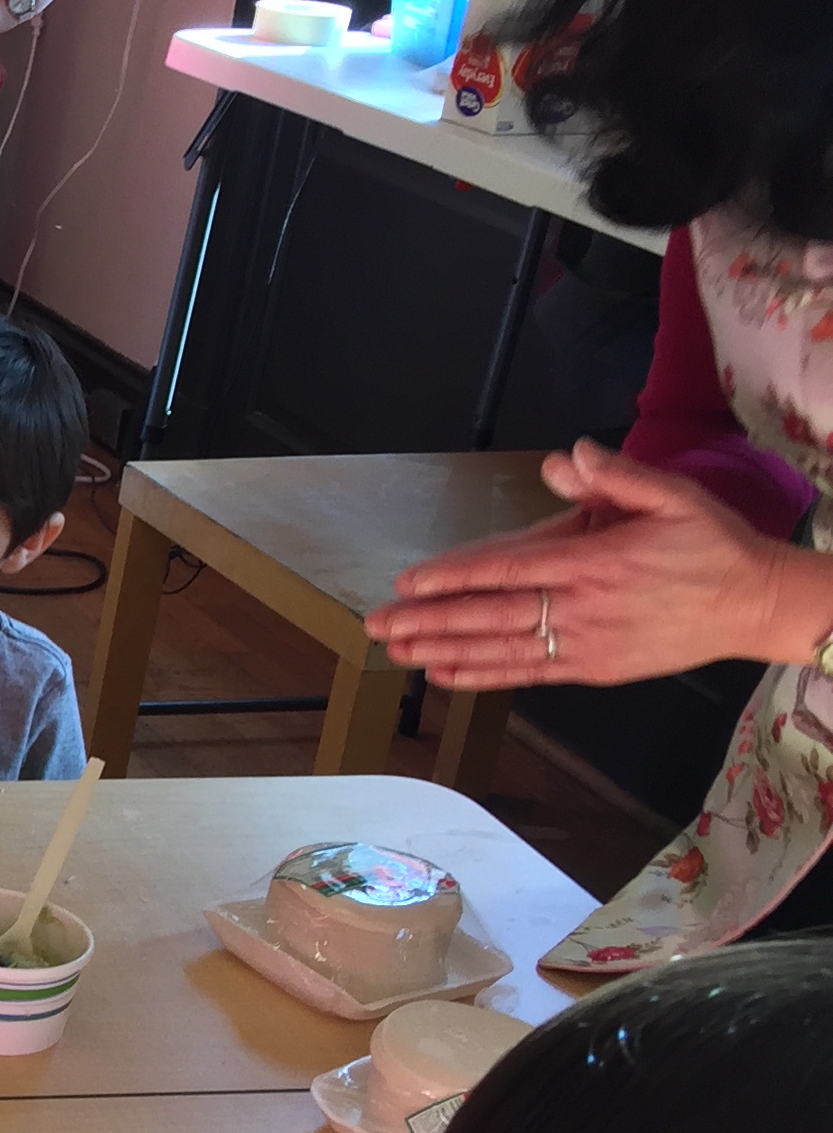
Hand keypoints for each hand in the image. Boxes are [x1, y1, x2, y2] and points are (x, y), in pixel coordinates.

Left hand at [366, 439, 802, 691]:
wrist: (754, 605)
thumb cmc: (712, 545)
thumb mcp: (673, 496)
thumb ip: (616, 477)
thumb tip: (567, 457)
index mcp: (594, 562)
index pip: (508, 570)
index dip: (455, 577)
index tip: (410, 581)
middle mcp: (582, 608)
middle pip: (491, 615)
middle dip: (430, 620)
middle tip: (378, 624)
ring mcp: (585, 644)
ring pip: (501, 649)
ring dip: (444, 651)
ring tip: (395, 652)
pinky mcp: (592, 668)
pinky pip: (527, 673)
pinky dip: (484, 675)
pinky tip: (445, 675)